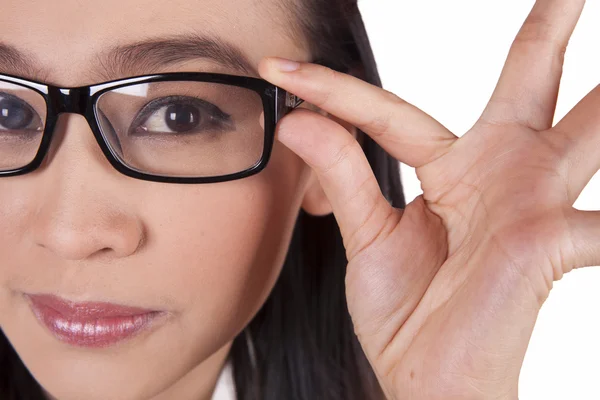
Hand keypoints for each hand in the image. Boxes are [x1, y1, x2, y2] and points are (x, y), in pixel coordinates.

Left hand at [258, 0, 597, 397]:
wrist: (428, 379)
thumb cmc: (408, 311)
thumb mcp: (366, 235)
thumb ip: (341, 173)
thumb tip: (296, 118)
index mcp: (452, 167)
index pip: (389, 110)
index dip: (332, 87)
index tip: (280, 65)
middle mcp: (500, 171)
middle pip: (528, 78)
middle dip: (551, 26)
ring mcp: (529, 203)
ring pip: (587, 127)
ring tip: (598, 24)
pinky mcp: (545, 245)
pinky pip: (593, 225)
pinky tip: (599, 225)